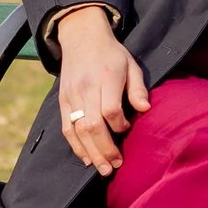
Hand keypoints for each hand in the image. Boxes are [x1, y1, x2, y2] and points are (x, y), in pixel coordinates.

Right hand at [53, 6, 150, 175]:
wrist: (82, 38)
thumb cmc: (112, 55)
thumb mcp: (131, 65)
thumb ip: (138, 88)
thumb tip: (145, 109)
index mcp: (106, 78)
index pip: (110, 109)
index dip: (119, 125)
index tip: (127, 128)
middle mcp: (86, 88)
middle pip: (92, 125)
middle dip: (105, 149)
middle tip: (116, 166)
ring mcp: (71, 96)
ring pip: (78, 130)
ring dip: (91, 153)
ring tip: (103, 169)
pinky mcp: (63, 101)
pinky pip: (67, 128)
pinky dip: (76, 146)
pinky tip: (87, 158)